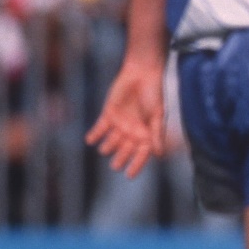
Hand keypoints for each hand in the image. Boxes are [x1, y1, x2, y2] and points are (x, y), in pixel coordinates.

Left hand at [85, 56, 165, 177]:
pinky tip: (90, 140)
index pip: (142, 154)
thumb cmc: (154, 93)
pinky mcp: (108, 114)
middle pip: (125, 149)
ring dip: (107, 147)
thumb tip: (158, 154)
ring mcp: (120, 123)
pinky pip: (100, 128)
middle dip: (120, 157)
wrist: (142, 73)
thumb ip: (156, 134)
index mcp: (147, 133)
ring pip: (112, 141)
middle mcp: (133, 131)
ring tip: (105, 150)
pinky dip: (95, 135)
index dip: (136, 165)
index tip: (129, 176)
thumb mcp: (157, 115)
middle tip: (115, 166)